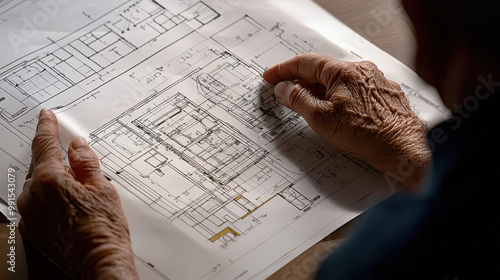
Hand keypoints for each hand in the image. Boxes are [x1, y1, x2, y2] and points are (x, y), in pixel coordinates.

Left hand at [17, 109, 137, 279]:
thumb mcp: (102, 187)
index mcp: (49, 180)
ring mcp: (28, 214)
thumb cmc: (104, 229)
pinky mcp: (30, 230)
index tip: (46, 117)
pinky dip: (49, 199)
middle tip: (77, 165)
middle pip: (40, 166)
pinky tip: (69, 207)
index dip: (47, 127)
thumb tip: (78, 147)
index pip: (44, 144)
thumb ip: (86, 162)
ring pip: (37, 186)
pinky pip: (36, 205)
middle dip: (56, 160)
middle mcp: (31, 196)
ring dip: (53, 182)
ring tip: (79, 194)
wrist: (98, 262)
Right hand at [263, 53, 429, 190]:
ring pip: (337, 82)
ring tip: (304, 105)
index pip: (305, 63)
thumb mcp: (321, 118)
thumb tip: (284, 89)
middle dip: (299, 82)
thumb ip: (298, 99)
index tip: (271, 76)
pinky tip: (331, 110)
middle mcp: (361, 71)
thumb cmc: (369, 135)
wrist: (404, 149)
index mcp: (344, 72)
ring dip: (318, 91)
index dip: (283, 70)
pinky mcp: (383, 94)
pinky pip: (352, 90)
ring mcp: (374, 82)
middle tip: (283, 92)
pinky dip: (336, 97)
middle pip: (321, 72)